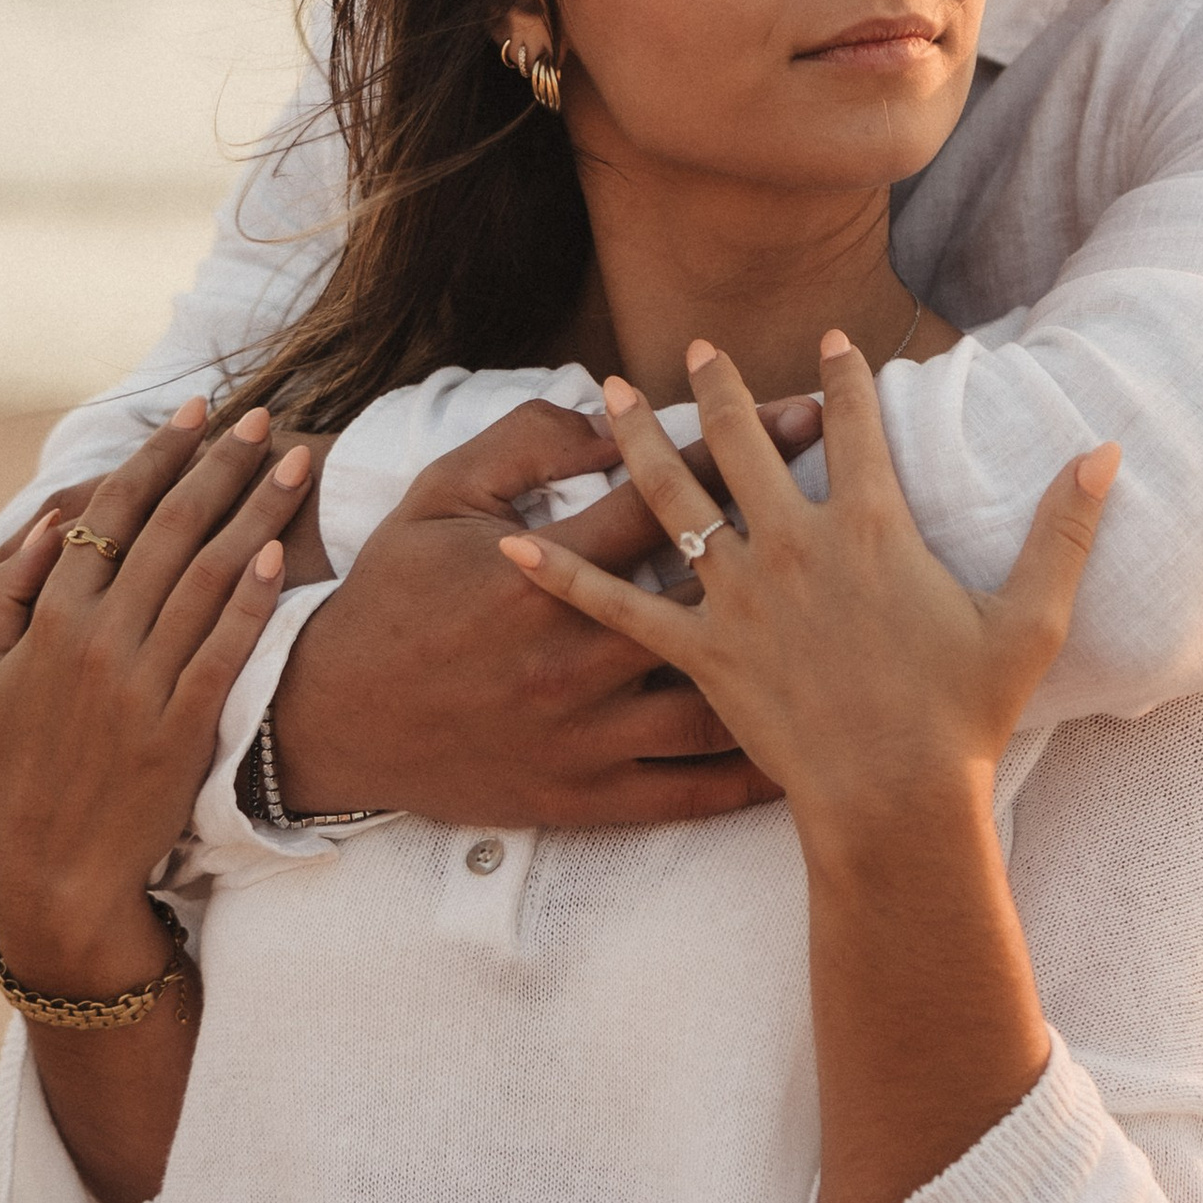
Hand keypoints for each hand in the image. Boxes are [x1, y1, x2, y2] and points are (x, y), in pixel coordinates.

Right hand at [0, 400, 316, 985]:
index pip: (113, 511)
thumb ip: (2, 594)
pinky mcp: (185, 723)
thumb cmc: (21, 761)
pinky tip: (280, 551)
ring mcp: (144, 680)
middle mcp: (98, 638)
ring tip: (296, 464)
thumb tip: (47, 522)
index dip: (158, 454)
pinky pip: (227, 645)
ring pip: (210, 573)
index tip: (197, 413)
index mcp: (51, 616)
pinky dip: (254, 595)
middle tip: (263, 419)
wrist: (57, 862)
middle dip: (222, 463)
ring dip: (257, 509)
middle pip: (172, 527)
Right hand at [268, 392, 824, 829]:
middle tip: (871, 506)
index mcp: (543, 576)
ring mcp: (586, 733)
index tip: (809, 405)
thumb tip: (609, 408)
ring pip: (719, 704)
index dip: (744, 442)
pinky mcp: (585, 796)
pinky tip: (813, 754)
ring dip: (797, 671)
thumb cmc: (392, 596)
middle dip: (798, 540)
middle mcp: (577, 656)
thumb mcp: (440, 495)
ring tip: (865, 636)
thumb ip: (527, 444)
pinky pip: (689, 793)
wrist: (331, 722)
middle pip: (716, 592)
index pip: (670, 495)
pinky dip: (754, 777)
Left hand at [498, 338, 1116, 849]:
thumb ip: (1064, 529)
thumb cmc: (965, 715)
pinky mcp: (698, 652)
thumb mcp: (1032, 619)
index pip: (852, 424)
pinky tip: (510, 547)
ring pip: (672, 498)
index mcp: (873, 527)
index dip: (840, 375)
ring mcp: (739, 597)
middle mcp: (795, 545)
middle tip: (696, 345)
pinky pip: (617, 605)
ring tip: (604, 392)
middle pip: (742, 442)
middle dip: (719, 385)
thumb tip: (1106, 452)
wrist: (895, 801)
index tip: (827, 337)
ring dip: (633, 439)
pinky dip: (560, 575)